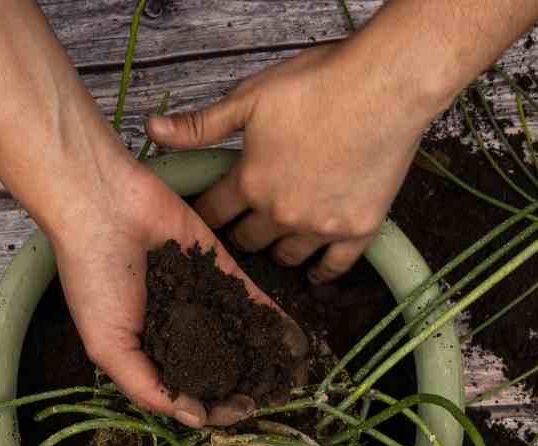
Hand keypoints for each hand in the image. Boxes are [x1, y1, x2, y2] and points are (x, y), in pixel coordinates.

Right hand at [51, 162, 307, 427]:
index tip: (240, 412)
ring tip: (297, 375)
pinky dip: (274, 321)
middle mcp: (177, 329)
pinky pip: (252, 300)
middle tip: (277, 395)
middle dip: (248, 385)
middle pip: (220, 367)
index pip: (188, 390)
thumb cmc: (94, 278)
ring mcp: (201, 299)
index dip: (215, 406)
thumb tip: (195, 420)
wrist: (103, 207)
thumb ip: (148, 387)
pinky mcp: (220, 269)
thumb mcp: (108, 347)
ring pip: (240, 335)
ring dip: (268, 357)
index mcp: (148, 352)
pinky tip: (296, 340)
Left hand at [146, 43, 430, 283]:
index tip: (212, 214)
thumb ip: (201, 124)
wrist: (385, 85)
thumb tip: (152, 130)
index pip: (215, 214)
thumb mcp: (251, 96)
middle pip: (249, 241)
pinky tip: (315, 272)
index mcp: (251, 181)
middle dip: (243, 233)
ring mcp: (321, 225)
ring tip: (278, 241)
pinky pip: (335, 266)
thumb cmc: (321, 82)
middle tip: (245, 226)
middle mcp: (282, 212)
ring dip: (279, 250)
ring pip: (288, 256)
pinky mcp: (359, 229)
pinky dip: (322, 271)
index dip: (209, 213)